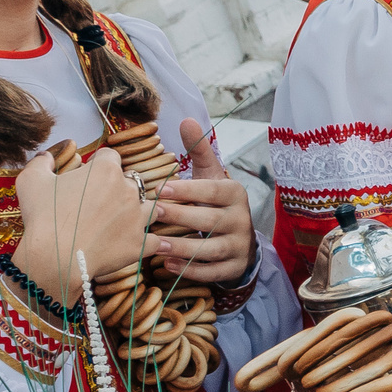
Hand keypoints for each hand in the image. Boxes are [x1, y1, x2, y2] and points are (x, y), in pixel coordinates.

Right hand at [10, 146, 148, 303]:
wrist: (54, 258)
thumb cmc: (43, 217)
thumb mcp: (31, 180)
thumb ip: (43, 161)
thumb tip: (48, 155)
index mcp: (105, 170)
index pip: (110, 156)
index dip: (99, 164)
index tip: (89, 177)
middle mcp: (128, 190)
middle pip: (132, 182)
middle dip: (120, 189)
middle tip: (103, 204)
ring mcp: (138, 218)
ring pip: (152, 209)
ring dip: (141, 213)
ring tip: (127, 221)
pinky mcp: (140, 244)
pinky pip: (155, 241)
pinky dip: (148, 243)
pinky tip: (138, 244)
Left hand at [143, 118, 254, 286]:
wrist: (239, 239)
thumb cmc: (215, 203)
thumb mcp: (211, 176)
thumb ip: (198, 150)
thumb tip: (186, 120)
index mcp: (234, 193)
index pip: (211, 189)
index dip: (187, 190)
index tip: (159, 189)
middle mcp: (241, 219)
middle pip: (209, 219)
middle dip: (179, 217)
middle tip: (151, 215)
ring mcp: (239, 245)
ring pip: (211, 249)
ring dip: (183, 247)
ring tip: (156, 244)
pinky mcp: (234, 268)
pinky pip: (212, 272)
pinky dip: (190, 270)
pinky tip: (167, 264)